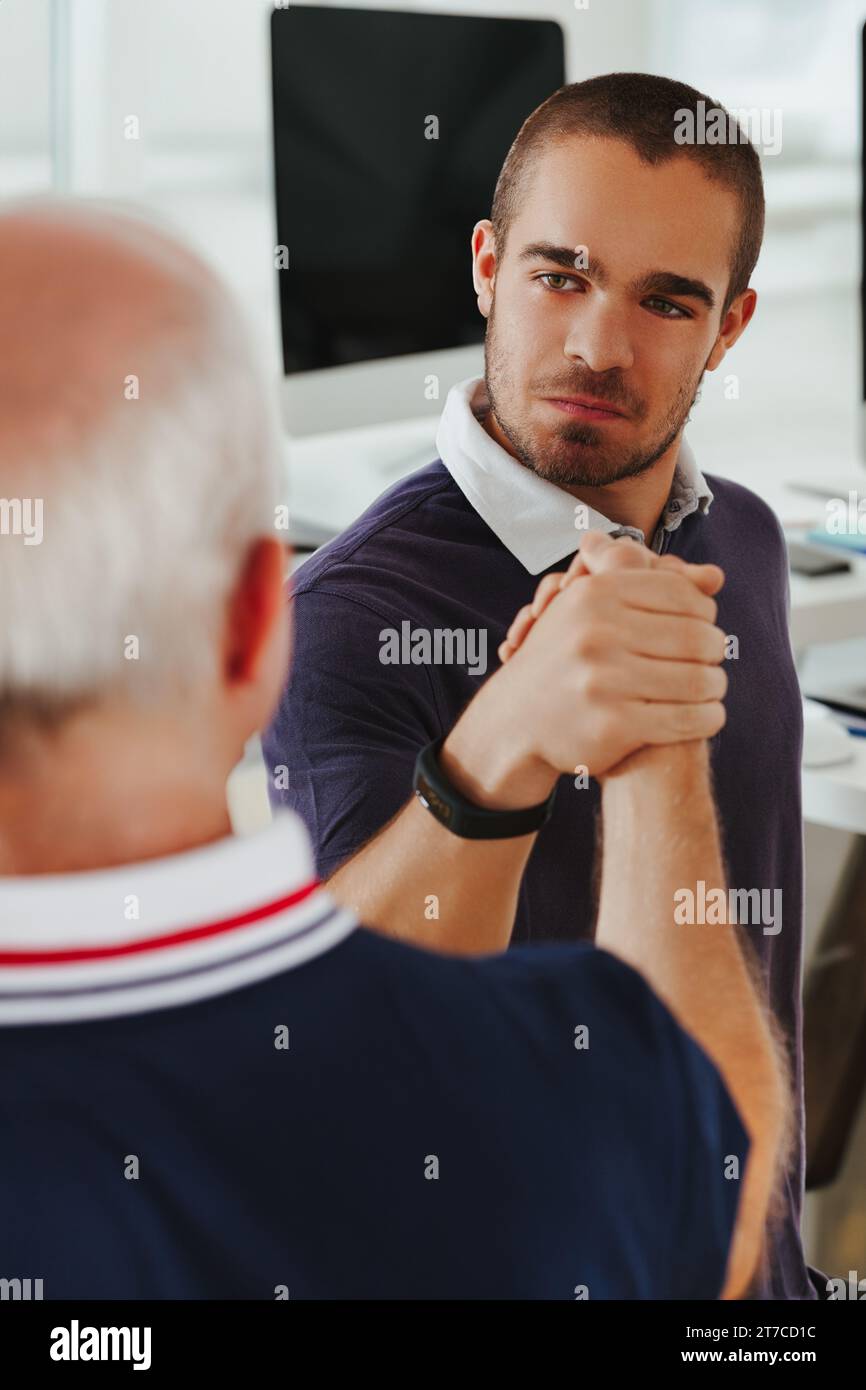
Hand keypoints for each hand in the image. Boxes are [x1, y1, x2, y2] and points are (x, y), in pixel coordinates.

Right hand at [448, 531, 727, 797]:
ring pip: (697, 680)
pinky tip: (706, 715)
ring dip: (714, 686)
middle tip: (714, 660)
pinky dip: (706, 718)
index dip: (704, 611)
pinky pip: (685, 719)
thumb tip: (716, 576)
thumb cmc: (564, 658)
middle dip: (714, 650)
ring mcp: (604, 681)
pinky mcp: (614, 725)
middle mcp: (596, 634)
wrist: (515, 719)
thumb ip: (648, 585)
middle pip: (695, 637)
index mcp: (594, 596)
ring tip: (712, 687)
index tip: (703, 626)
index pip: (680, 594)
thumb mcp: (587, 606)